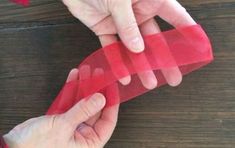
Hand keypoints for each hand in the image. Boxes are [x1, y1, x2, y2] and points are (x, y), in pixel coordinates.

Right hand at [4, 70, 118, 147]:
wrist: (13, 147)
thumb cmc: (36, 147)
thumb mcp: (63, 127)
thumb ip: (83, 111)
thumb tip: (100, 99)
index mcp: (89, 143)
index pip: (108, 120)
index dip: (111, 102)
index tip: (111, 87)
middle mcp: (83, 135)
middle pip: (95, 108)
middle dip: (96, 90)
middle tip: (98, 75)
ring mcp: (72, 126)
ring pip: (82, 103)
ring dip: (84, 86)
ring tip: (87, 72)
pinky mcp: (61, 119)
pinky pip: (70, 102)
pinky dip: (71, 89)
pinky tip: (74, 77)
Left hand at [62, 0, 195, 88]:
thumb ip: (128, 25)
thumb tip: (138, 48)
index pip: (174, 16)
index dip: (186, 31)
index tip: (196, 47)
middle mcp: (138, 12)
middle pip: (155, 39)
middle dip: (163, 60)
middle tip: (173, 77)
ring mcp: (122, 23)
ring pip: (134, 48)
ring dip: (140, 66)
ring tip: (148, 82)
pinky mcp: (105, 29)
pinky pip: (112, 48)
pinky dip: (117, 62)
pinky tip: (124, 75)